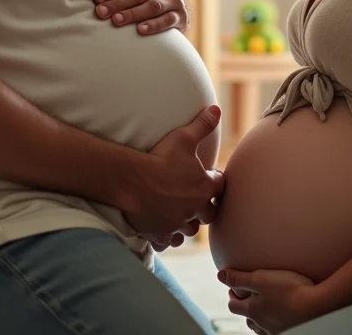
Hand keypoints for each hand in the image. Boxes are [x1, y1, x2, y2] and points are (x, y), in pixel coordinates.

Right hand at [123, 106, 223, 247]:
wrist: (131, 180)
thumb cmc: (159, 157)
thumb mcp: (183, 137)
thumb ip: (202, 124)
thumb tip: (216, 109)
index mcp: (205, 187)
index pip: (220, 186)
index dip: (214, 179)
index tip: (208, 176)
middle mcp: (195, 209)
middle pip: (210, 214)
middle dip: (205, 208)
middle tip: (196, 199)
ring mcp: (178, 224)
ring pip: (190, 231)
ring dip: (187, 224)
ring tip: (179, 215)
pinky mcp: (161, 234)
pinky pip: (169, 241)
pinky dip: (167, 236)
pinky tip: (162, 228)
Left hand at [218, 268, 323, 334]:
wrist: (317, 306)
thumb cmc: (289, 290)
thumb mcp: (260, 278)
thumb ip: (239, 278)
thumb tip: (220, 275)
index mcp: (252, 311)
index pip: (233, 306)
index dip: (231, 296)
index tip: (233, 288)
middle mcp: (262, 324)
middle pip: (247, 319)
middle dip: (244, 308)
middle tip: (246, 297)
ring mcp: (276, 330)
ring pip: (260, 327)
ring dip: (257, 318)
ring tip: (261, 310)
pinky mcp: (290, 331)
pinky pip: (275, 331)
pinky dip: (272, 324)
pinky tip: (279, 318)